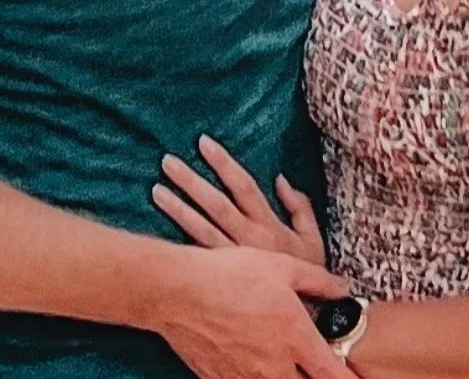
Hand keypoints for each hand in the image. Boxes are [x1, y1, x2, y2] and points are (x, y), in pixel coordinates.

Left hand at [154, 134, 325, 266]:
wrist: (300, 325)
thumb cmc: (307, 280)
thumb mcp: (312, 241)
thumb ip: (300, 207)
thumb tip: (281, 179)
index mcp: (268, 226)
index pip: (242, 185)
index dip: (223, 163)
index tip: (204, 143)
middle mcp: (246, 240)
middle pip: (215, 204)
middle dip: (190, 181)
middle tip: (167, 162)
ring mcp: (230, 261)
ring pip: (199, 229)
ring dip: (177, 208)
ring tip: (156, 190)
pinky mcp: (219, 279)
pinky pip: (196, 255)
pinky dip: (179, 240)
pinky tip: (163, 228)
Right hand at [155, 244, 352, 378]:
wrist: (180, 291)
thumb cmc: (231, 274)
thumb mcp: (282, 266)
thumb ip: (318, 281)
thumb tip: (343, 289)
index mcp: (295, 338)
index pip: (332, 375)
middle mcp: (274, 367)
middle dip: (314, 378)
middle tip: (317, 366)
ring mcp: (246, 378)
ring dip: (285, 377)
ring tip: (284, 360)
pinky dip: (254, 377)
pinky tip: (253, 360)